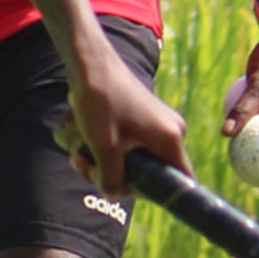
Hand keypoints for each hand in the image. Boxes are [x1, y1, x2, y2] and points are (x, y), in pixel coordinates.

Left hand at [61, 49, 186, 195]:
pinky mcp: (142, 118)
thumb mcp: (104, 147)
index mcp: (170, 138)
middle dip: (116, 175)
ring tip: (78, 153)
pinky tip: (83, 142)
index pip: (180, 181)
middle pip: (151, 173)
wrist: (89, 63)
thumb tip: (114, 193)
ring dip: (106, 163)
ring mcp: (157, 124)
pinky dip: (108, 148)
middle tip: (87, 166)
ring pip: (135, 160)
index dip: (155, 193)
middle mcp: (171, 132)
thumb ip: (111, 178)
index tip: (124, 188)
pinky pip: (130, 145)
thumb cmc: (100, 101)